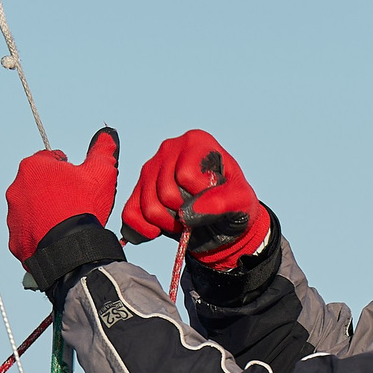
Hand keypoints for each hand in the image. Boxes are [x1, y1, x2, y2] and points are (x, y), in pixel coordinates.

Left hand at [4, 128, 119, 261]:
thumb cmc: (83, 207)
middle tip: (73, 202)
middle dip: (54, 190)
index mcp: (33, 167)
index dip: (67, 167)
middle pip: (38, 184)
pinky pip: (28, 232)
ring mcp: (13, 216)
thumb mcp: (100, 173)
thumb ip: (102, 150)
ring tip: (65, 222)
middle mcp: (16, 189)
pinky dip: (40, 233)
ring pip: (31, 208)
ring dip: (45, 212)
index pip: (51, 159)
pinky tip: (56, 237)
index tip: (77, 180)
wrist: (71, 248)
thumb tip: (106, 136)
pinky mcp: (15, 239)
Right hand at [121, 130, 271, 269]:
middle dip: (184, 213)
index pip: (186, 175)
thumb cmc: (233, 204)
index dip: (201, 195)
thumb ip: (222, 201)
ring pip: (149, 206)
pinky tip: (161, 230)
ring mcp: (150, 169)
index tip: (213, 196)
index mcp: (195, 141)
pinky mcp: (137, 191)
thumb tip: (190, 210)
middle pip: (166, 192)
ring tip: (185, 220)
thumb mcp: (241, 201)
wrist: (221, 222)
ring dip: (169, 224)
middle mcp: (169, 149)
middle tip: (199, 214)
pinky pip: (130, 215)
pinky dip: (145, 230)